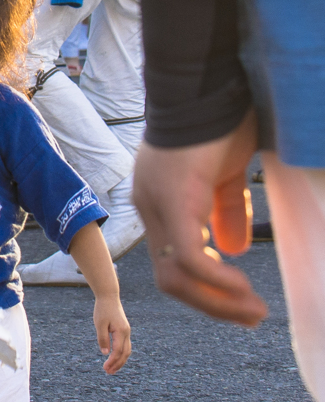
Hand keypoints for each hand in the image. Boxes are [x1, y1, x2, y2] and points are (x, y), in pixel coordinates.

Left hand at [94, 295, 130, 373]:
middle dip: (117, 364)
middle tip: (108, 372)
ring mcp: (126, 332)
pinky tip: (114, 358)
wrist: (109, 297)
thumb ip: (103, 339)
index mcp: (121, 331)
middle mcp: (127, 333)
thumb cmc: (102, 310)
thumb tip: (105, 353)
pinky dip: (121, 354)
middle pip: (125, 353)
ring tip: (111, 369)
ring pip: (127, 350)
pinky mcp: (124, 330)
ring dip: (120, 361)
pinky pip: (125, 345)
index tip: (105, 368)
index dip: (112, 361)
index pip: (118, 351)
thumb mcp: (100, 324)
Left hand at [133, 109, 266, 326]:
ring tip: (253, 311)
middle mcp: (150, 208)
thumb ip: (226, 210)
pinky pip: (189, 256)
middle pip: (170, 276)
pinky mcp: (174, 200)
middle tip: (250, 316)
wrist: (209, 85)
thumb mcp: (227, 173)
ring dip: (216, 300)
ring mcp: (157, 205)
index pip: (172, 259)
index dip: (204, 286)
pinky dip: (216, 280)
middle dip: (211, 303)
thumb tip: (232, 250)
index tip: (239, 301)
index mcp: (160, 201)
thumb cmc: (220, 120)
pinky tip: (242, 288)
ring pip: (175, 274)